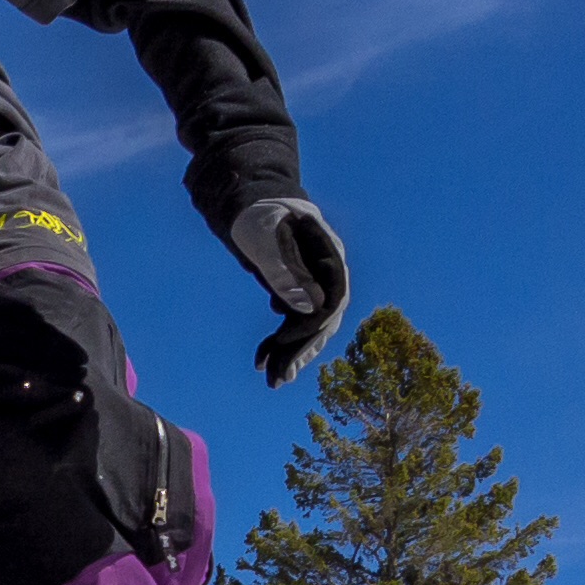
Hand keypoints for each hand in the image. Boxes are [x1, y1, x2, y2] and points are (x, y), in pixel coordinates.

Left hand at [226, 195, 352, 386]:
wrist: (252, 204)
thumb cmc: (259, 217)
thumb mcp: (266, 241)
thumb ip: (286, 272)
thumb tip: (310, 308)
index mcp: (330, 256)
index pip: (332, 299)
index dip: (311, 324)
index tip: (284, 342)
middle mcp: (329, 273)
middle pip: (324, 319)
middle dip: (301, 350)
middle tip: (279, 379)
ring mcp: (317, 284)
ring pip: (311, 326)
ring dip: (293, 353)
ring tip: (274, 380)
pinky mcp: (301, 291)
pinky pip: (298, 321)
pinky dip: (283, 340)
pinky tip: (265, 356)